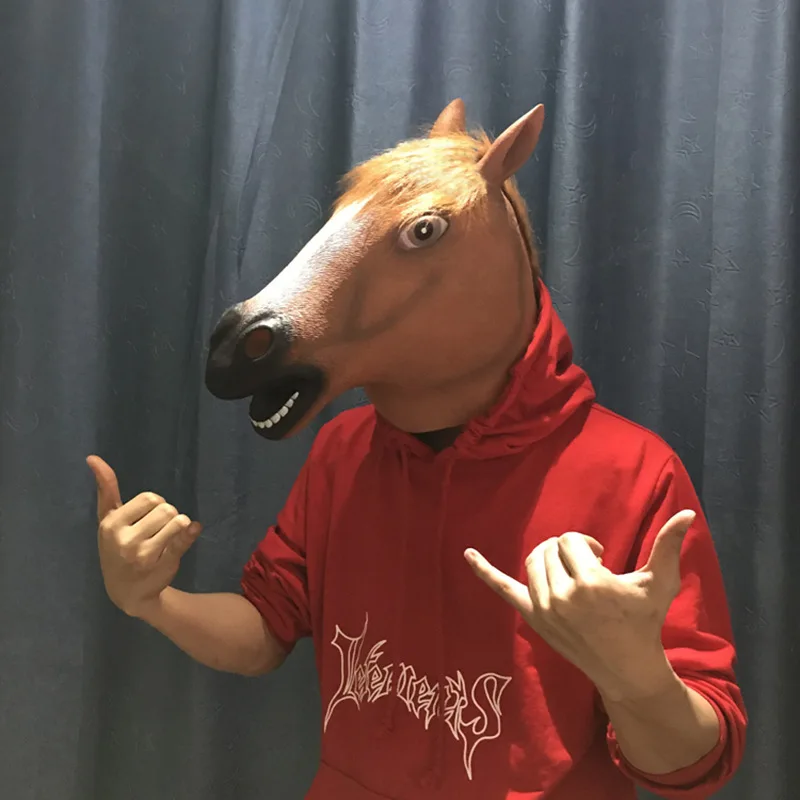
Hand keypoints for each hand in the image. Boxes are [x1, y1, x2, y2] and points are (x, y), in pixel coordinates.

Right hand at [87, 455, 201, 617]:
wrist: (126, 592)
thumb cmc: (116, 549)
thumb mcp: (108, 520)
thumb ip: (106, 490)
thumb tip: (94, 458)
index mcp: (111, 524)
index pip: (150, 498)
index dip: (156, 503)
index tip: (150, 515)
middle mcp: (125, 539)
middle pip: (166, 509)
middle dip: (169, 514)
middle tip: (160, 528)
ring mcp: (144, 554)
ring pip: (178, 521)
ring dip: (179, 524)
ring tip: (168, 536)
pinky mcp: (162, 564)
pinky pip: (184, 538)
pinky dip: (191, 532)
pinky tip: (190, 532)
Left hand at [465, 511, 695, 701]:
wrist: (627, 668)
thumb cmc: (643, 621)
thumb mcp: (659, 583)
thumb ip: (668, 547)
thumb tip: (687, 514)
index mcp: (591, 583)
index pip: (569, 540)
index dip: (586, 546)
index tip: (602, 561)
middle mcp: (562, 596)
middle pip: (549, 547)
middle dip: (568, 551)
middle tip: (588, 569)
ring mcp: (543, 609)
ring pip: (533, 561)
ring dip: (549, 560)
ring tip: (570, 575)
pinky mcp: (531, 617)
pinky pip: (503, 588)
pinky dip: (484, 570)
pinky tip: (467, 554)